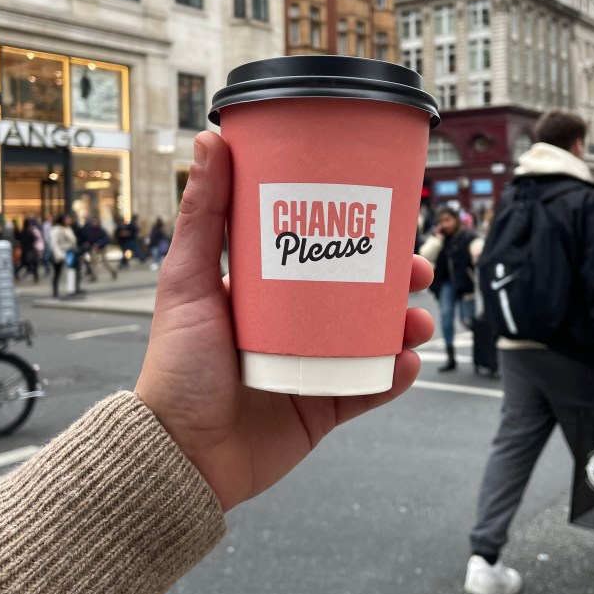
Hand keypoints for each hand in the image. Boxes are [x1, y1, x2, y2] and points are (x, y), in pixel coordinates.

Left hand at [136, 131, 435, 511]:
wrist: (181, 454)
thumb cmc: (176, 367)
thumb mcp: (187, 279)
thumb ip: (202, 213)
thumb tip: (210, 139)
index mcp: (264, 293)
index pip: (319, 252)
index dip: (356, 234)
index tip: (385, 216)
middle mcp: (292, 327)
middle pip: (357, 293)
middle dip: (395, 280)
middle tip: (417, 270)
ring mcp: (311, 368)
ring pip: (372, 339)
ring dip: (405, 326)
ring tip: (417, 322)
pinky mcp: (323, 409)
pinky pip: (370, 389)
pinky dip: (394, 376)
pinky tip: (407, 362)